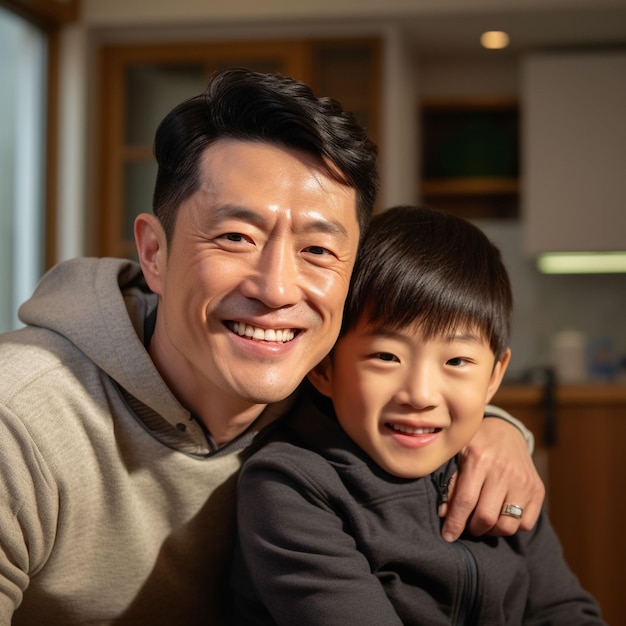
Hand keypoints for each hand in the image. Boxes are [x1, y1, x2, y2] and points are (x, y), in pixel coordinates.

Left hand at [439, 417, 544, 541]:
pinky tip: (500, 515)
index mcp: (479, 458)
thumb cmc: (476, 444)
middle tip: (467, 526)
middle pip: (486, 517)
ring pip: (507, 525)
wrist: (506, 431)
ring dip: (492, 531)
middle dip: (473, 528)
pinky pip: (526, 524)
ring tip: (483, 522)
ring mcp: (523, 481)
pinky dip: (511, 526)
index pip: (465, 500)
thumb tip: (444, 513)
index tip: (448, 536)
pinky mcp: (538, 490)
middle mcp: (503, 471)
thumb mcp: (457, 454)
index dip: (455, 523)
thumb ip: (451, 482)